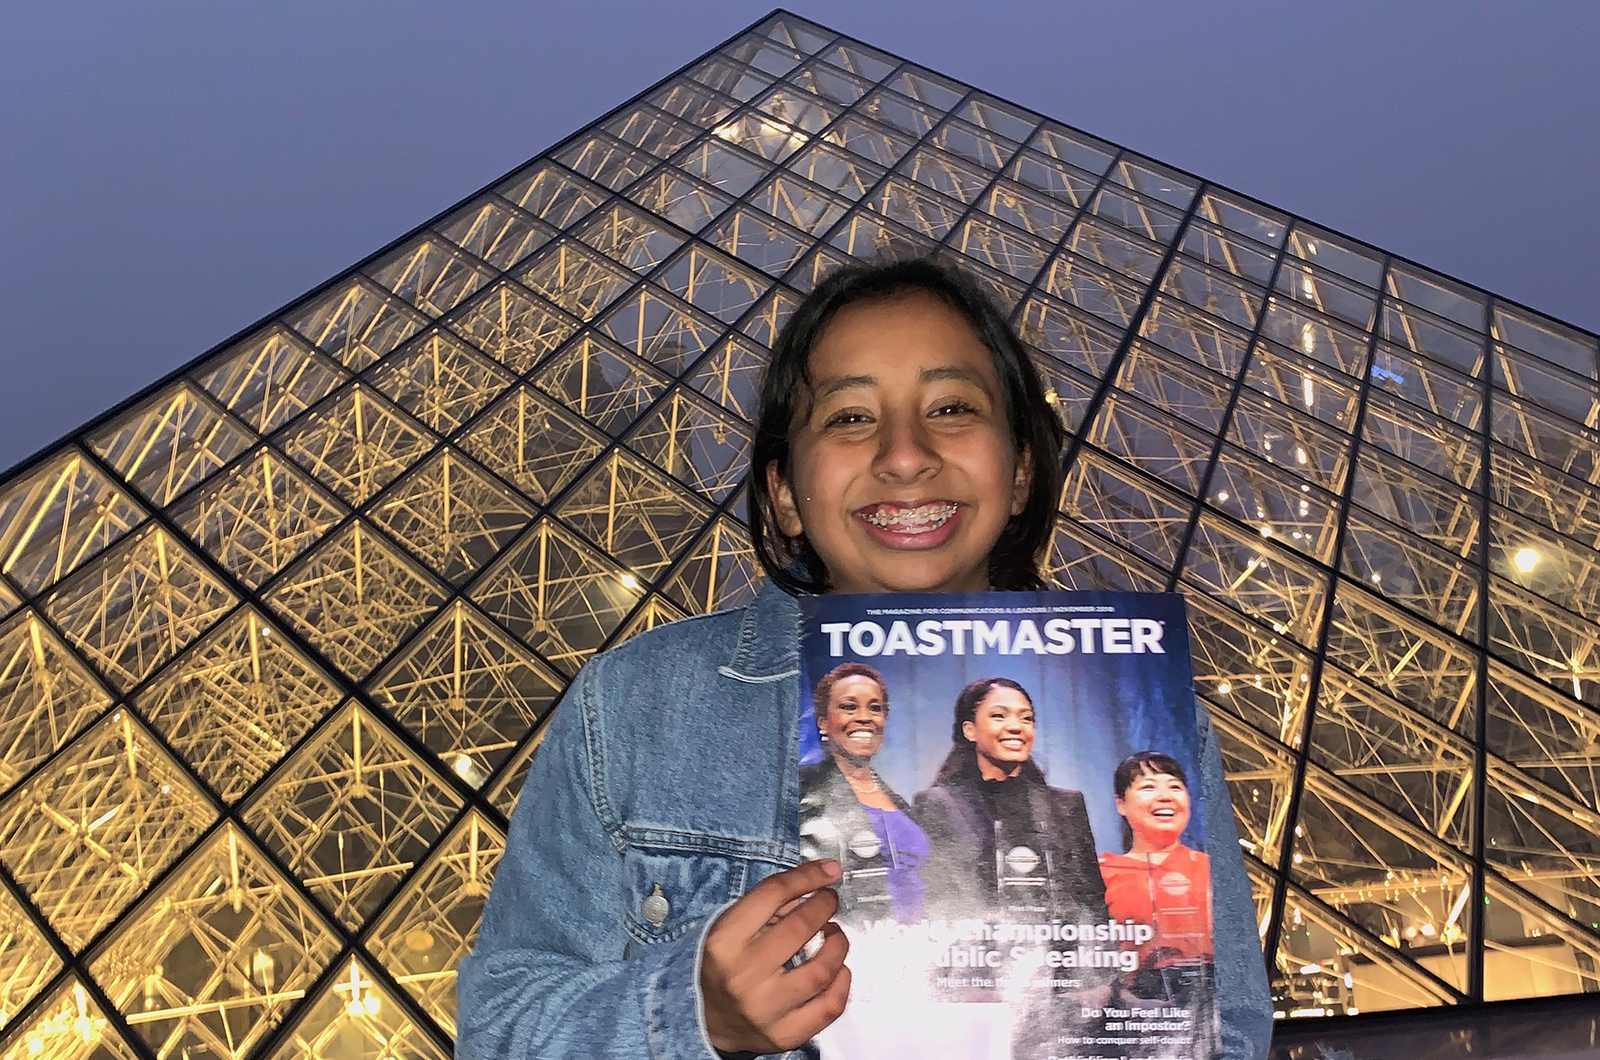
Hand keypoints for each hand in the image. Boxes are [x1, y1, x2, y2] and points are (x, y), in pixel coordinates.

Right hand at [700, 860, 851, 1054]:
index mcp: (724, 941)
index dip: (806, 877)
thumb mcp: (731, 928)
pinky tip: (838, 970)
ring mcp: (765, 1009)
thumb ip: (768, 906)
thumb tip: (815, 881)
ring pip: (821, 971)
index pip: (772, 894)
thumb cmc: (723, 965)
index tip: (829, 872)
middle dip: (824, 906)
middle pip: (799, 928)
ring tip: (835, 936)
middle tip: (829, 901)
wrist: (707, 1022)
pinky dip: (842, 983)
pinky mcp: (784, 1035)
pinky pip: (829, 1007)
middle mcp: (743, 975)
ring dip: (838, 945)